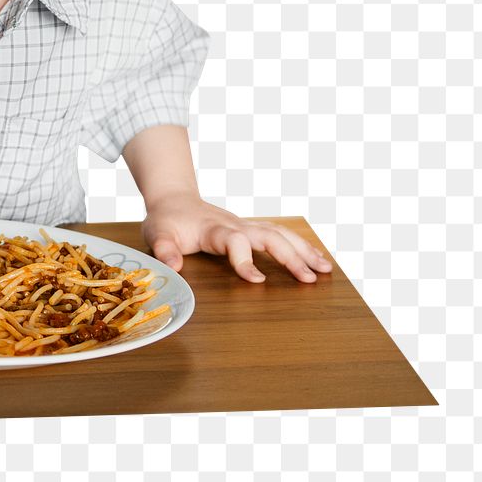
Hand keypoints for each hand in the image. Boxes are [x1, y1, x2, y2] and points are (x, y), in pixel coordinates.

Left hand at [142, 192, 333, 282]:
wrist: (174, 199)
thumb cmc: (167, 220)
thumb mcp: (156, 233)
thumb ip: (164, 249)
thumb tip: (173, 267)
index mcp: (213, 229)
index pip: (234, 241)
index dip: (245, 260)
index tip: (258, 281)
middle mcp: (234, 225)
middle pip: (268, 236)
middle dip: (290, 257)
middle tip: (309, 279)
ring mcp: (245, 225)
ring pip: (280, 233)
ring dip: (303, 250)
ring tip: (325, 270)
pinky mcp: (251, 229)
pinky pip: (280, 234)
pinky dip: (301, 245)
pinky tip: (318, 259)